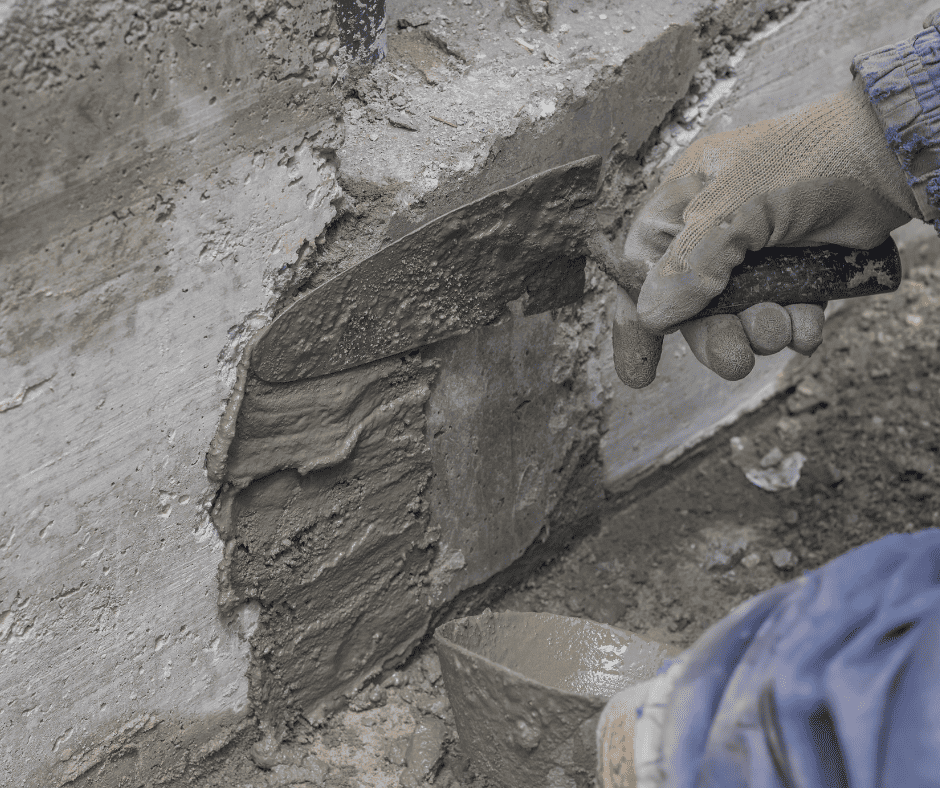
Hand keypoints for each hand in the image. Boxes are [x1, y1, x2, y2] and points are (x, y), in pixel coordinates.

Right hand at [609, 78, 919, 386]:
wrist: (885, 155)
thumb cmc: (801, 160)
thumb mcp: (732, 208)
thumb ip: (688, 265)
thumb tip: (649, 316)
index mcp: (680, 207)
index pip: (640, 270)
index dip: (634, 322)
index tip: (639, 372)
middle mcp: (711, 234)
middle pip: (692, 307)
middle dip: (713, 338)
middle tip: (734, 360)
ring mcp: (755, 255)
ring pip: (739, 317)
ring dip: (757, 331)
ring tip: (778, 327)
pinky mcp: (797, 271)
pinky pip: (783, 314)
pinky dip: (794, 328)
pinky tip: (806, 328)